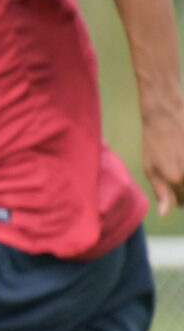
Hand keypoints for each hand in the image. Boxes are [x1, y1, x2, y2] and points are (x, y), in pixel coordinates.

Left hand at [143, 100, 183, 215]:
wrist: (164, 117)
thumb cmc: (153, 143)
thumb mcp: (151, 168)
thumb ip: (161, 191)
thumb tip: (165, 213)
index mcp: (176, 178)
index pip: (182, 200)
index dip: (179, 202)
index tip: (176, 202)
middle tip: (178, 189)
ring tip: (177, 172)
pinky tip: (180, 160)